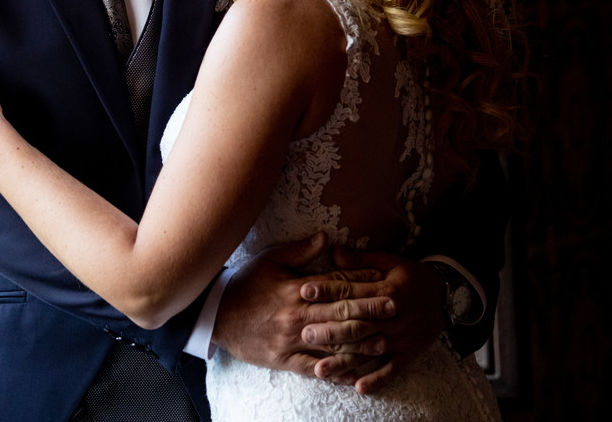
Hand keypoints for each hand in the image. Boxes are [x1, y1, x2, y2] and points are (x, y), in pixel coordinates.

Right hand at [211, 233, 391, 377]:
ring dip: (360, 343)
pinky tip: (355, 372)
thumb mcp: (269, 260)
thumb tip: (326, 238)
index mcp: (294, 290)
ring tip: (385, 342)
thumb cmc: (244, 284)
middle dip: (369, 310)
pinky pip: (315, 367)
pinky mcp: (285, 360)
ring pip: (332, 343)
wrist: (216, 316)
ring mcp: (291, 340)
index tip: (382, 278)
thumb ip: (300, 251)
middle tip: (395, 307)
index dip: (359, 281)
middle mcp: (296, 315)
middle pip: (339, 313)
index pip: (334, 284)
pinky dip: (336, 370)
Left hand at [306, 248, 445, 393]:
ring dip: (344, 361)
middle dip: (329, 330)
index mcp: (385, 290)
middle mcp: (391, 316)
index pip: (351, 290)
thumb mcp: (390, 261)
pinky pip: (393, 369)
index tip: (303, 291)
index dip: (327, 290)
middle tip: (304, 334)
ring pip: (368, 350)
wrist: (448, 296)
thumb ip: (361, 260)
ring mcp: (400, 337)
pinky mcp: (409, 353)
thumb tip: (333, 251)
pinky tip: (358, 388)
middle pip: (356, 324)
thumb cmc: (413, 277)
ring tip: (320, 369)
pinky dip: (377, 379)